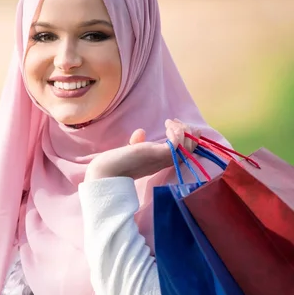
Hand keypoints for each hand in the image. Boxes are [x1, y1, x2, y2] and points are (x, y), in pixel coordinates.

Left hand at [84, 119, 200, 180]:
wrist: (105, 172)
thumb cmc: (114, 163)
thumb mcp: (129, 151)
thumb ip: (136, 143)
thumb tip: (141, 132)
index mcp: (159, 161)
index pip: (182, 152)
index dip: (184, 138)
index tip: (173, 125)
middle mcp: (163, 161)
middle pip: (189, 149)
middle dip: (188, 132)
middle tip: (175, 122)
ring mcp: (161, 159)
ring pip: (187, 147)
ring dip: (183, 131)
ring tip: (170, 122)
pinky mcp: (157, 155)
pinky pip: (177, 144)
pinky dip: (177, 133)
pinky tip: (168, 126)